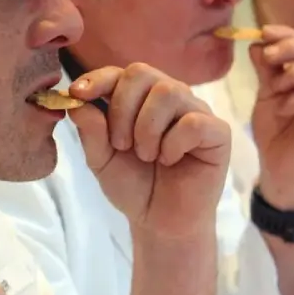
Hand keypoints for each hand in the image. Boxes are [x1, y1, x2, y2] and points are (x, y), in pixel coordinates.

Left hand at [68, 64, 229, 236]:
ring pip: (168, 92)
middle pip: (141, 73)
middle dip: (122, 109)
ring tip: (147, 156)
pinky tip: (170, 160)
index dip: (97, 79)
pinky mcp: (217, 132)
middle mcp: (168, 98)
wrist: (160, 221)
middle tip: (121, 145)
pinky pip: (193, 121)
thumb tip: (76, 101)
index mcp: (139, 99)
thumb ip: (90, 131)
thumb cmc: (133, 186)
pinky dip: (173, 143)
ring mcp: (195, 111)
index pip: (118, 73)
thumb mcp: (101, 160)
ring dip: (147, 129)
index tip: (77, 93)